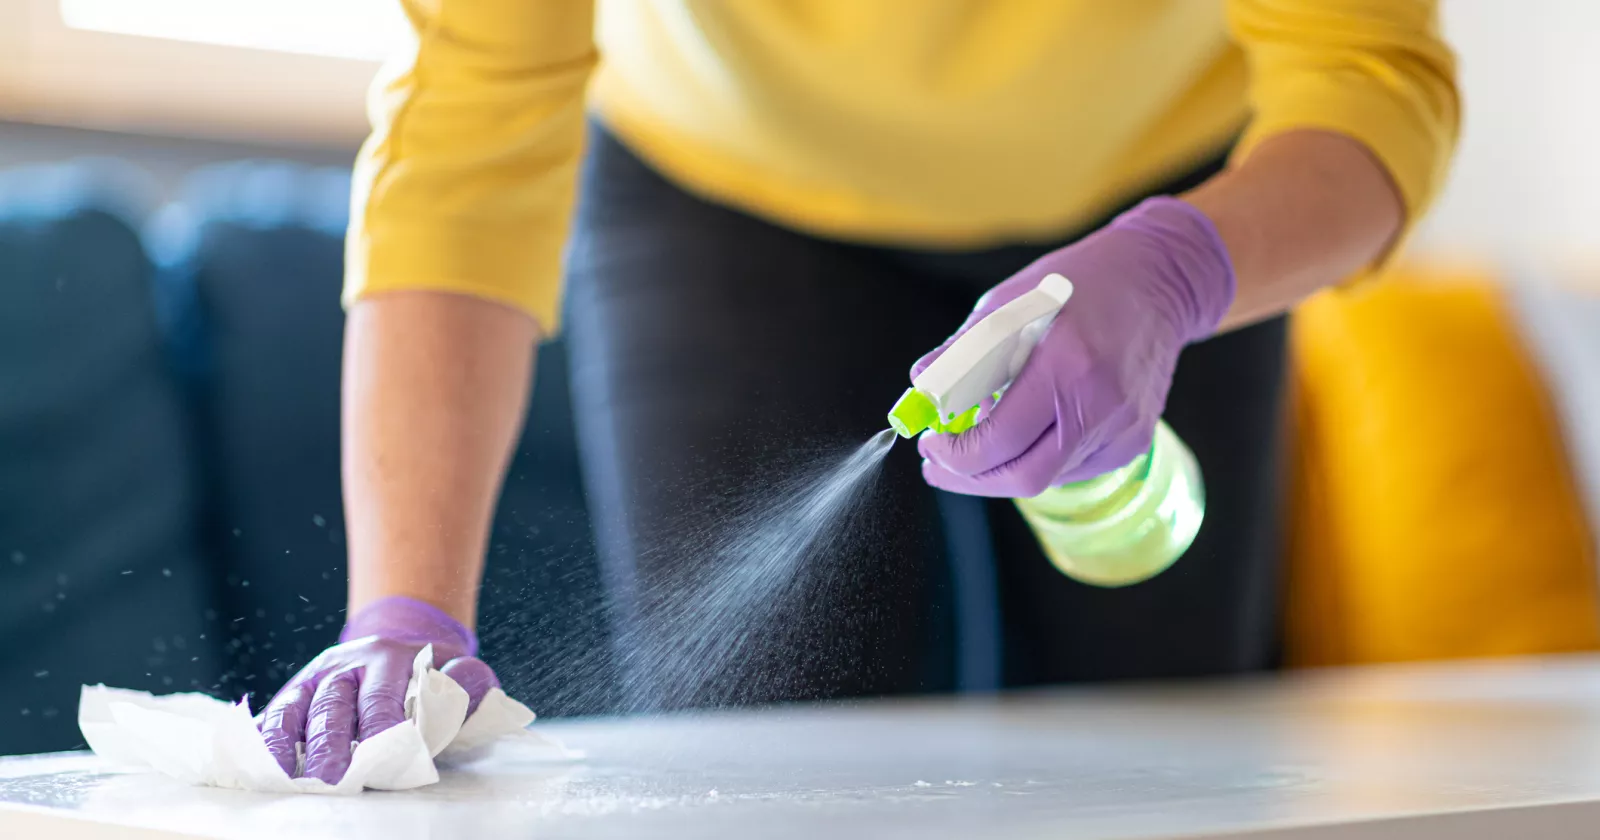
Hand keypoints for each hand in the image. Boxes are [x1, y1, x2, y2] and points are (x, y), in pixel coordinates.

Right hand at [256, 596, 498, 783]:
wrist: (400, 643)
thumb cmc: (430, 674)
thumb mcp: (456, 668)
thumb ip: (465, 678)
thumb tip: (461, 680)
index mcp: (388, 657)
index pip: (381, 697)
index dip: (380, 731)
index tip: (382, 760)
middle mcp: (346, 664)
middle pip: (334, 705)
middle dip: (331, 745)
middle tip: (331, 779)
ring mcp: (315, 678)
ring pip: (295, 709)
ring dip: (288, 745)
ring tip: (287, 779)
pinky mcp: (294, 694)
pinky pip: (273, 715)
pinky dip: (264, 740)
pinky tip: (261, 766)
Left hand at [914, 197, 1234, 496]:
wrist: (1159, 279)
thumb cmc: (1076, 284)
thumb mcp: (1009, 302)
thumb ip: (963, 351)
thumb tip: (922, 386)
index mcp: (1065, 365)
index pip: (999, 440)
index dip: (955, 454)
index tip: (930, 443)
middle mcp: (1100, 404)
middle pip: (1024, 478)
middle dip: (971, 479)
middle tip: (937, 465)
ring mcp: (1123, 428)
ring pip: (1047, 476)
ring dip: (1003, 466)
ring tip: (980, 434)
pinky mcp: (1134, 440)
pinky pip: (1072, 466)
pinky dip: (1038, 455)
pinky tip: (1029, 428)